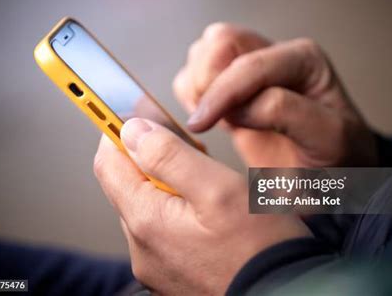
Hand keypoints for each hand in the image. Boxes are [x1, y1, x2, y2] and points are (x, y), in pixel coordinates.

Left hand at [94, 118, 311, 294]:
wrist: (282, 294)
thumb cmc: (260, 247)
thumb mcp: (218, 188)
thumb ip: (170, 156)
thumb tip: (133, 131)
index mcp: (147, 221)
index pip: (109, 162)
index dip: (116, 130)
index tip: (132, 114)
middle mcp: (143, 246)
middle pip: (127, 183)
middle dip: (149, 157)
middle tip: (188, 148)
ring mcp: (156, 262)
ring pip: (147, 205)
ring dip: (165, 183)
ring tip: (204, 182)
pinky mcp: (172, 271)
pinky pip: (162, 229)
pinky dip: (175, 209)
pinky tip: (205, 211)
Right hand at [174, 23, 376, 166]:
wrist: (329, 173)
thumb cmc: (335, 157)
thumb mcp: (328, 137)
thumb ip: (285, 111)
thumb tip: (238, 107)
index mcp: (303, 60)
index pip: (249, 64)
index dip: (221, 94)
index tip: (201, 126)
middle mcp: (275, 55)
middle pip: (220, 41)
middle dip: (208, 81)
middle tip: (211, 118)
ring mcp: (252, 68)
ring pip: (204, 52)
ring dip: (198, 86)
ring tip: (213, 120)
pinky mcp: (234, 87)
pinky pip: (196, 73)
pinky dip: (191, 94)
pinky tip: (210, 119)